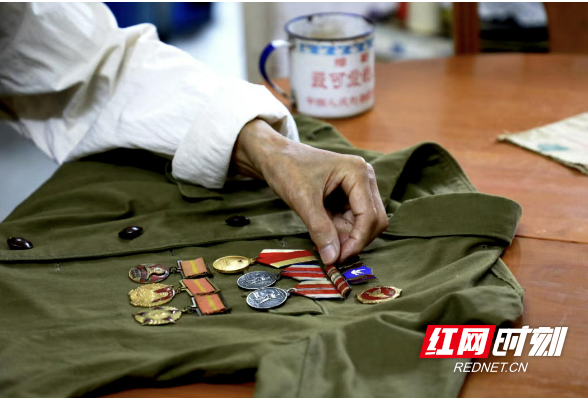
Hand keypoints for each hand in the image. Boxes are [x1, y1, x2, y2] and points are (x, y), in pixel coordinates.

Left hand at [232, 119, 387, 264]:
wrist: (275, 156)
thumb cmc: (287, 168)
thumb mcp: (302, 200)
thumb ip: (320, 229)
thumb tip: (333, 258)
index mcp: (358, 173)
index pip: (369, 216)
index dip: (357, 241)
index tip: (338, 259)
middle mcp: (365, 179)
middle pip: (373, 221)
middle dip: (354, 240)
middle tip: (330, 253)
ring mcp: (359, 188)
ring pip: (363, 224)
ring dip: (345, 237)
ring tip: (321, 238)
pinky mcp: (350, 196)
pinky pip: (352, 221)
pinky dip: (339, 232)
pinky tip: (322, 232)